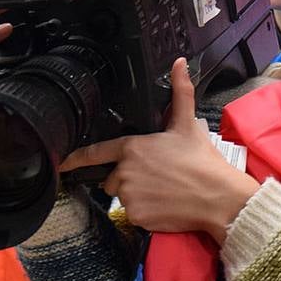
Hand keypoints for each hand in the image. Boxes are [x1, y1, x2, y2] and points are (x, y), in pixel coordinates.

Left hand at [59, 58, 258, 241]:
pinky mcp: (137, 215)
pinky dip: (145, 210)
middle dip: (128, 176)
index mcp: (133, 148)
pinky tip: (163, 203)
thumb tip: (179, 64)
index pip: (95, 152)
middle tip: (155, 174)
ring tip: (162, 189)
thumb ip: (180, 92)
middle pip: (112, 177)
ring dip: (136, 194)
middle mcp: (125, 172)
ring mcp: (129, 196)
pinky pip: (133, 213)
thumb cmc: (202, 161)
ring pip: (122, 196)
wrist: (217, 197)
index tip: (63, 161)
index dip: (75, 157)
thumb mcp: (188, 123)